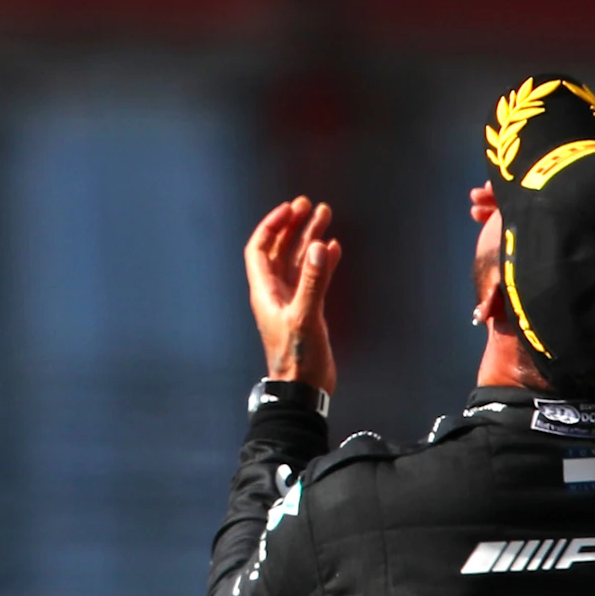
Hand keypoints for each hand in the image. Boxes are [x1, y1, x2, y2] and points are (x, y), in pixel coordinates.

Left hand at [247, 195, 339, 391]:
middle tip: (309, 205)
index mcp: (265, 292)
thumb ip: (312, 282)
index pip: (260, 248)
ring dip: (309, 239)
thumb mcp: (304, 317)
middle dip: (293, 226)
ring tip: (325, 216)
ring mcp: (291, 301)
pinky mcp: (307, 310)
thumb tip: (318, 247)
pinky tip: (333, 248)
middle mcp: (275, 293)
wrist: (303, 390)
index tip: (290, 208)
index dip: (272, 226)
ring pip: (298, 261)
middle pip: (280, 250)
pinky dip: (322, 261)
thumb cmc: (296, 358)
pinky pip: (313, 278)